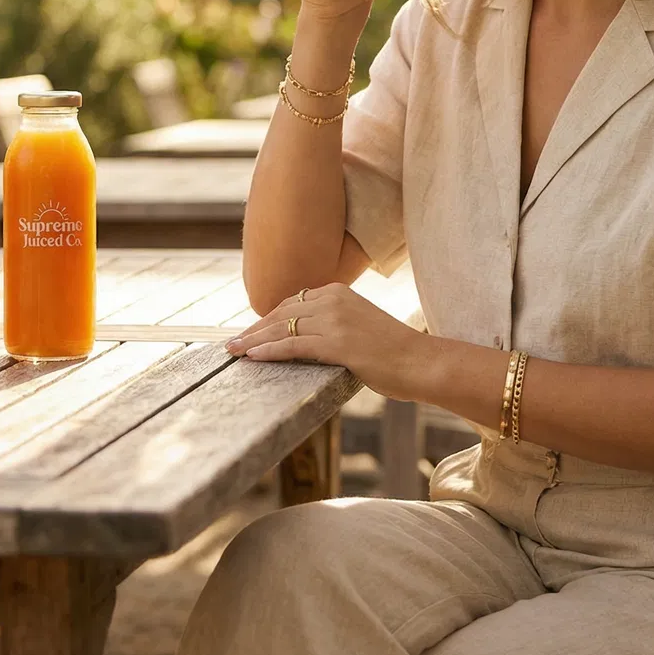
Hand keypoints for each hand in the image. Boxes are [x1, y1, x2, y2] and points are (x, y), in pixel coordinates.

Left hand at [225, 282, 431, 400]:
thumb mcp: (361, 327)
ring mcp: (335, 320)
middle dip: (254, 329)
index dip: (268, 318)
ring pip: (282, 328)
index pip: (292, 302)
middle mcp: (334, 300)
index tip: (251, 331)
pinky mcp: (337, 343)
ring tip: (233, 352)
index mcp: (339, 292)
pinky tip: (252, 357)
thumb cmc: (395, 352)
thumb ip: (335, 326)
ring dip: (253, 341)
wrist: (421, 362)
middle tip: (232, 343)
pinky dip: (269, 351)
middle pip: (281, 312)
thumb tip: (310, 340)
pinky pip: (293, 345)